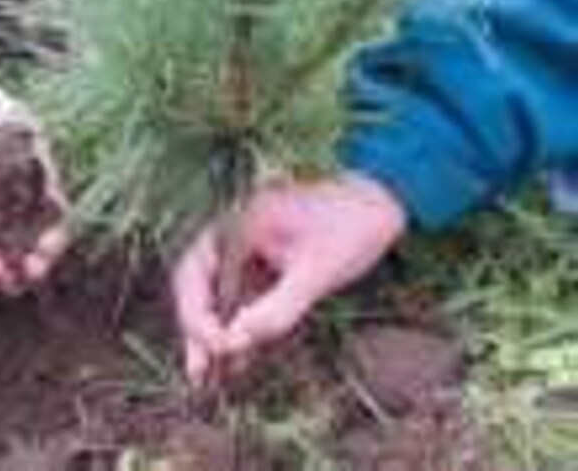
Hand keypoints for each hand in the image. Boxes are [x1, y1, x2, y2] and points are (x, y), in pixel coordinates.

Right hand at [173, 175, 406, 386]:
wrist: (381, 201)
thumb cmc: (352, 226)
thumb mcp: (319, 270)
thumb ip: (278, 307)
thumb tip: (237, 342)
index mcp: (238, 222)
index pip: (197, 272)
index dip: (198, 315)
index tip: (220, 348)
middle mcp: (234, 232)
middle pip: (197, 283)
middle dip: (197, 327)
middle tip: (198, 374)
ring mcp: (248, 246)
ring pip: (216, 292)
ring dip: (213, 330)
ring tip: (207, 377)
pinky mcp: (264, 260)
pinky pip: (241, 294)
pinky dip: (238, 323)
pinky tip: (239, 358)